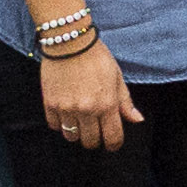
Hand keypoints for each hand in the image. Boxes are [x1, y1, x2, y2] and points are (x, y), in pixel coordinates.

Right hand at [39, 33, 141, 149]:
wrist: (70, 42)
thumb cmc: (96, 57)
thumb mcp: (117, 77)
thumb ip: (126, 102)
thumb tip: (137, 120)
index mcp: (107, 104)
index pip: (112, 138)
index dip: (114, 144)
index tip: (112, 143)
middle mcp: (87, 110)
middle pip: (90, 142)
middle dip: (95, 139)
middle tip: (95, 130)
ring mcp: (67, 108)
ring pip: (71, 136)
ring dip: (76, 132)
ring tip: (79, 120)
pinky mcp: (50, 103)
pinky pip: (54, 126)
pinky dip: (60, 124)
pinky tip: (65, 113)